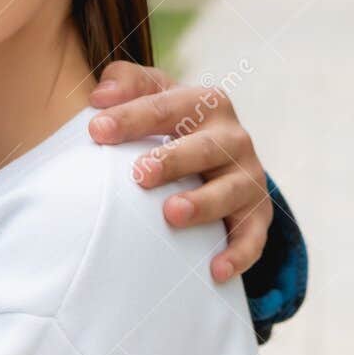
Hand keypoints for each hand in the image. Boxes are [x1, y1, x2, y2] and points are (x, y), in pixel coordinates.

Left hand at [87, 60, 271, 283]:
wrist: (221, 155)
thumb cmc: (173, 123)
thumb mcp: (153, 94)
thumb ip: (127, 83)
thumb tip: (100, 97)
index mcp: (204, 103)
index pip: (165, 106)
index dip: (131, 117)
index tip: (96, 131)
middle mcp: (232, 137)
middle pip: (203, 148)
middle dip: (173, 160)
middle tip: (140, 174)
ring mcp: (247, 176)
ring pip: (230, 190)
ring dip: (204, 203)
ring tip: (172, 214)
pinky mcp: (257, 214)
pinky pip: (252, 236)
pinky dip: (238, 254)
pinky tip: (215, 271)